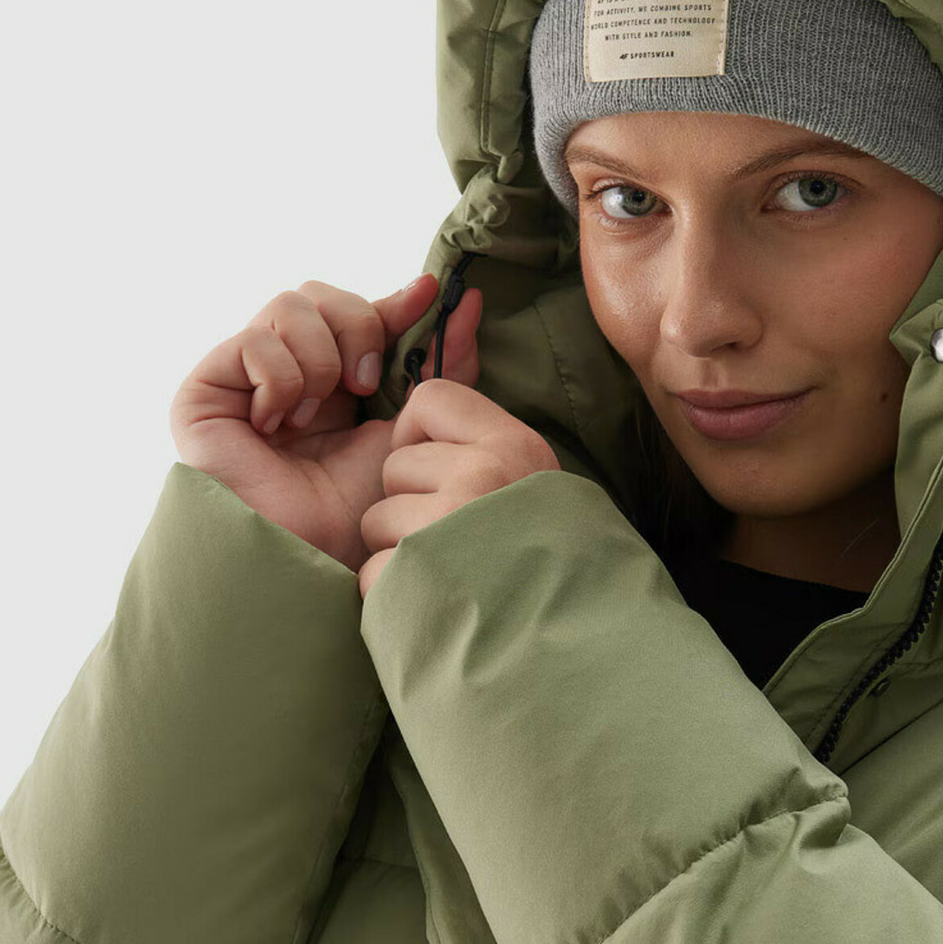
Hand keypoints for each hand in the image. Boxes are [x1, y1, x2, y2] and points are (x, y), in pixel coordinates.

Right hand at [169, 274, 450, 570]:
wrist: (308, 552)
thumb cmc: (357, 508)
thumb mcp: (411, 428)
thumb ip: (440, 369)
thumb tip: (468, 303)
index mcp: (332, 378)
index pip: (358, 312)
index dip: (393, 302)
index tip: (431, 293)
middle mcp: (285, 369)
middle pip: (323, 294)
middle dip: (358, 330)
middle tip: (365, 387)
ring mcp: (241, 376)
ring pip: (290, 306)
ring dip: (320, 362)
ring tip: (315, 418)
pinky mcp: (205, 388)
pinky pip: (255, 342)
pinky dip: (280, 383)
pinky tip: (274, 428)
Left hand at [357, 286, 560, 598]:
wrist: (569, 644)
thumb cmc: (541, 554)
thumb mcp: (526, 471)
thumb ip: (483, 413)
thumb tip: (462, 300)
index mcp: (512, 446)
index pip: (427, 399)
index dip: (424, 437)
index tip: (453, 473)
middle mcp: (482, 479)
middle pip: (396, 462)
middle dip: (409, 500)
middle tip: (458, 536)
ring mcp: (447, 529)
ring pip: (378, 516)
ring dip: (399, 549)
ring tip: (447, 572)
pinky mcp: (417, 579)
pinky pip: (373, 570)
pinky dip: (392, 593)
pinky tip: (432, 602)